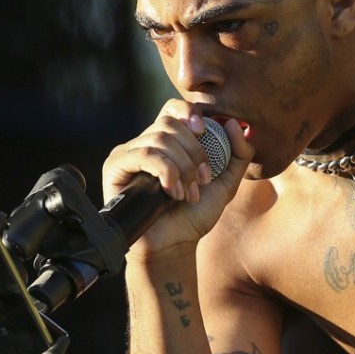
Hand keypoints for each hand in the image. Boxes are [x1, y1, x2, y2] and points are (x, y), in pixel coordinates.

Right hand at [102, 100, 252, 259]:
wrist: (173, 245)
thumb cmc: (194, 215)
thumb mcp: (226, 183)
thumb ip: (239, 154)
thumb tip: (236, 124)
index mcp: (168, 142)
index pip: (173, 108)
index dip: (189, 112)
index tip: (205, 131)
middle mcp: (146, 143)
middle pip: (170, 123)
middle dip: (193, 152)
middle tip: (202, 181)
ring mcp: (129, 153)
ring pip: (159, 138)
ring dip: (182, 167)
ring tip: (187, 194)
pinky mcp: (116, 166)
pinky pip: (144, 153)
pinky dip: (166, 172)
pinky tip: (172, 193)